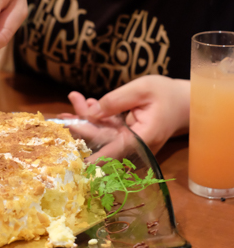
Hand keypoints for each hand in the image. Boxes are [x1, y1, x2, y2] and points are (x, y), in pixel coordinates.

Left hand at [68, 75, 189, 156]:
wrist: (184, 103)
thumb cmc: (166, 94)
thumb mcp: (142, 89)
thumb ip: (116, 100)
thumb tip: (92, 112)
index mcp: (143, 138)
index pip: (112, 150)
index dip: (91, 154)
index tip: (72, 158)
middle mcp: (136, 146)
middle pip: (102, 140)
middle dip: (81, 125)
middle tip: (62, 115)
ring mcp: (131, 143)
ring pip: (102, 134)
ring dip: (86, 118)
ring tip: (74, 99)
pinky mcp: (127, 137)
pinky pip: (108, 129)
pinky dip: (97, 116)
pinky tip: (86, 103)